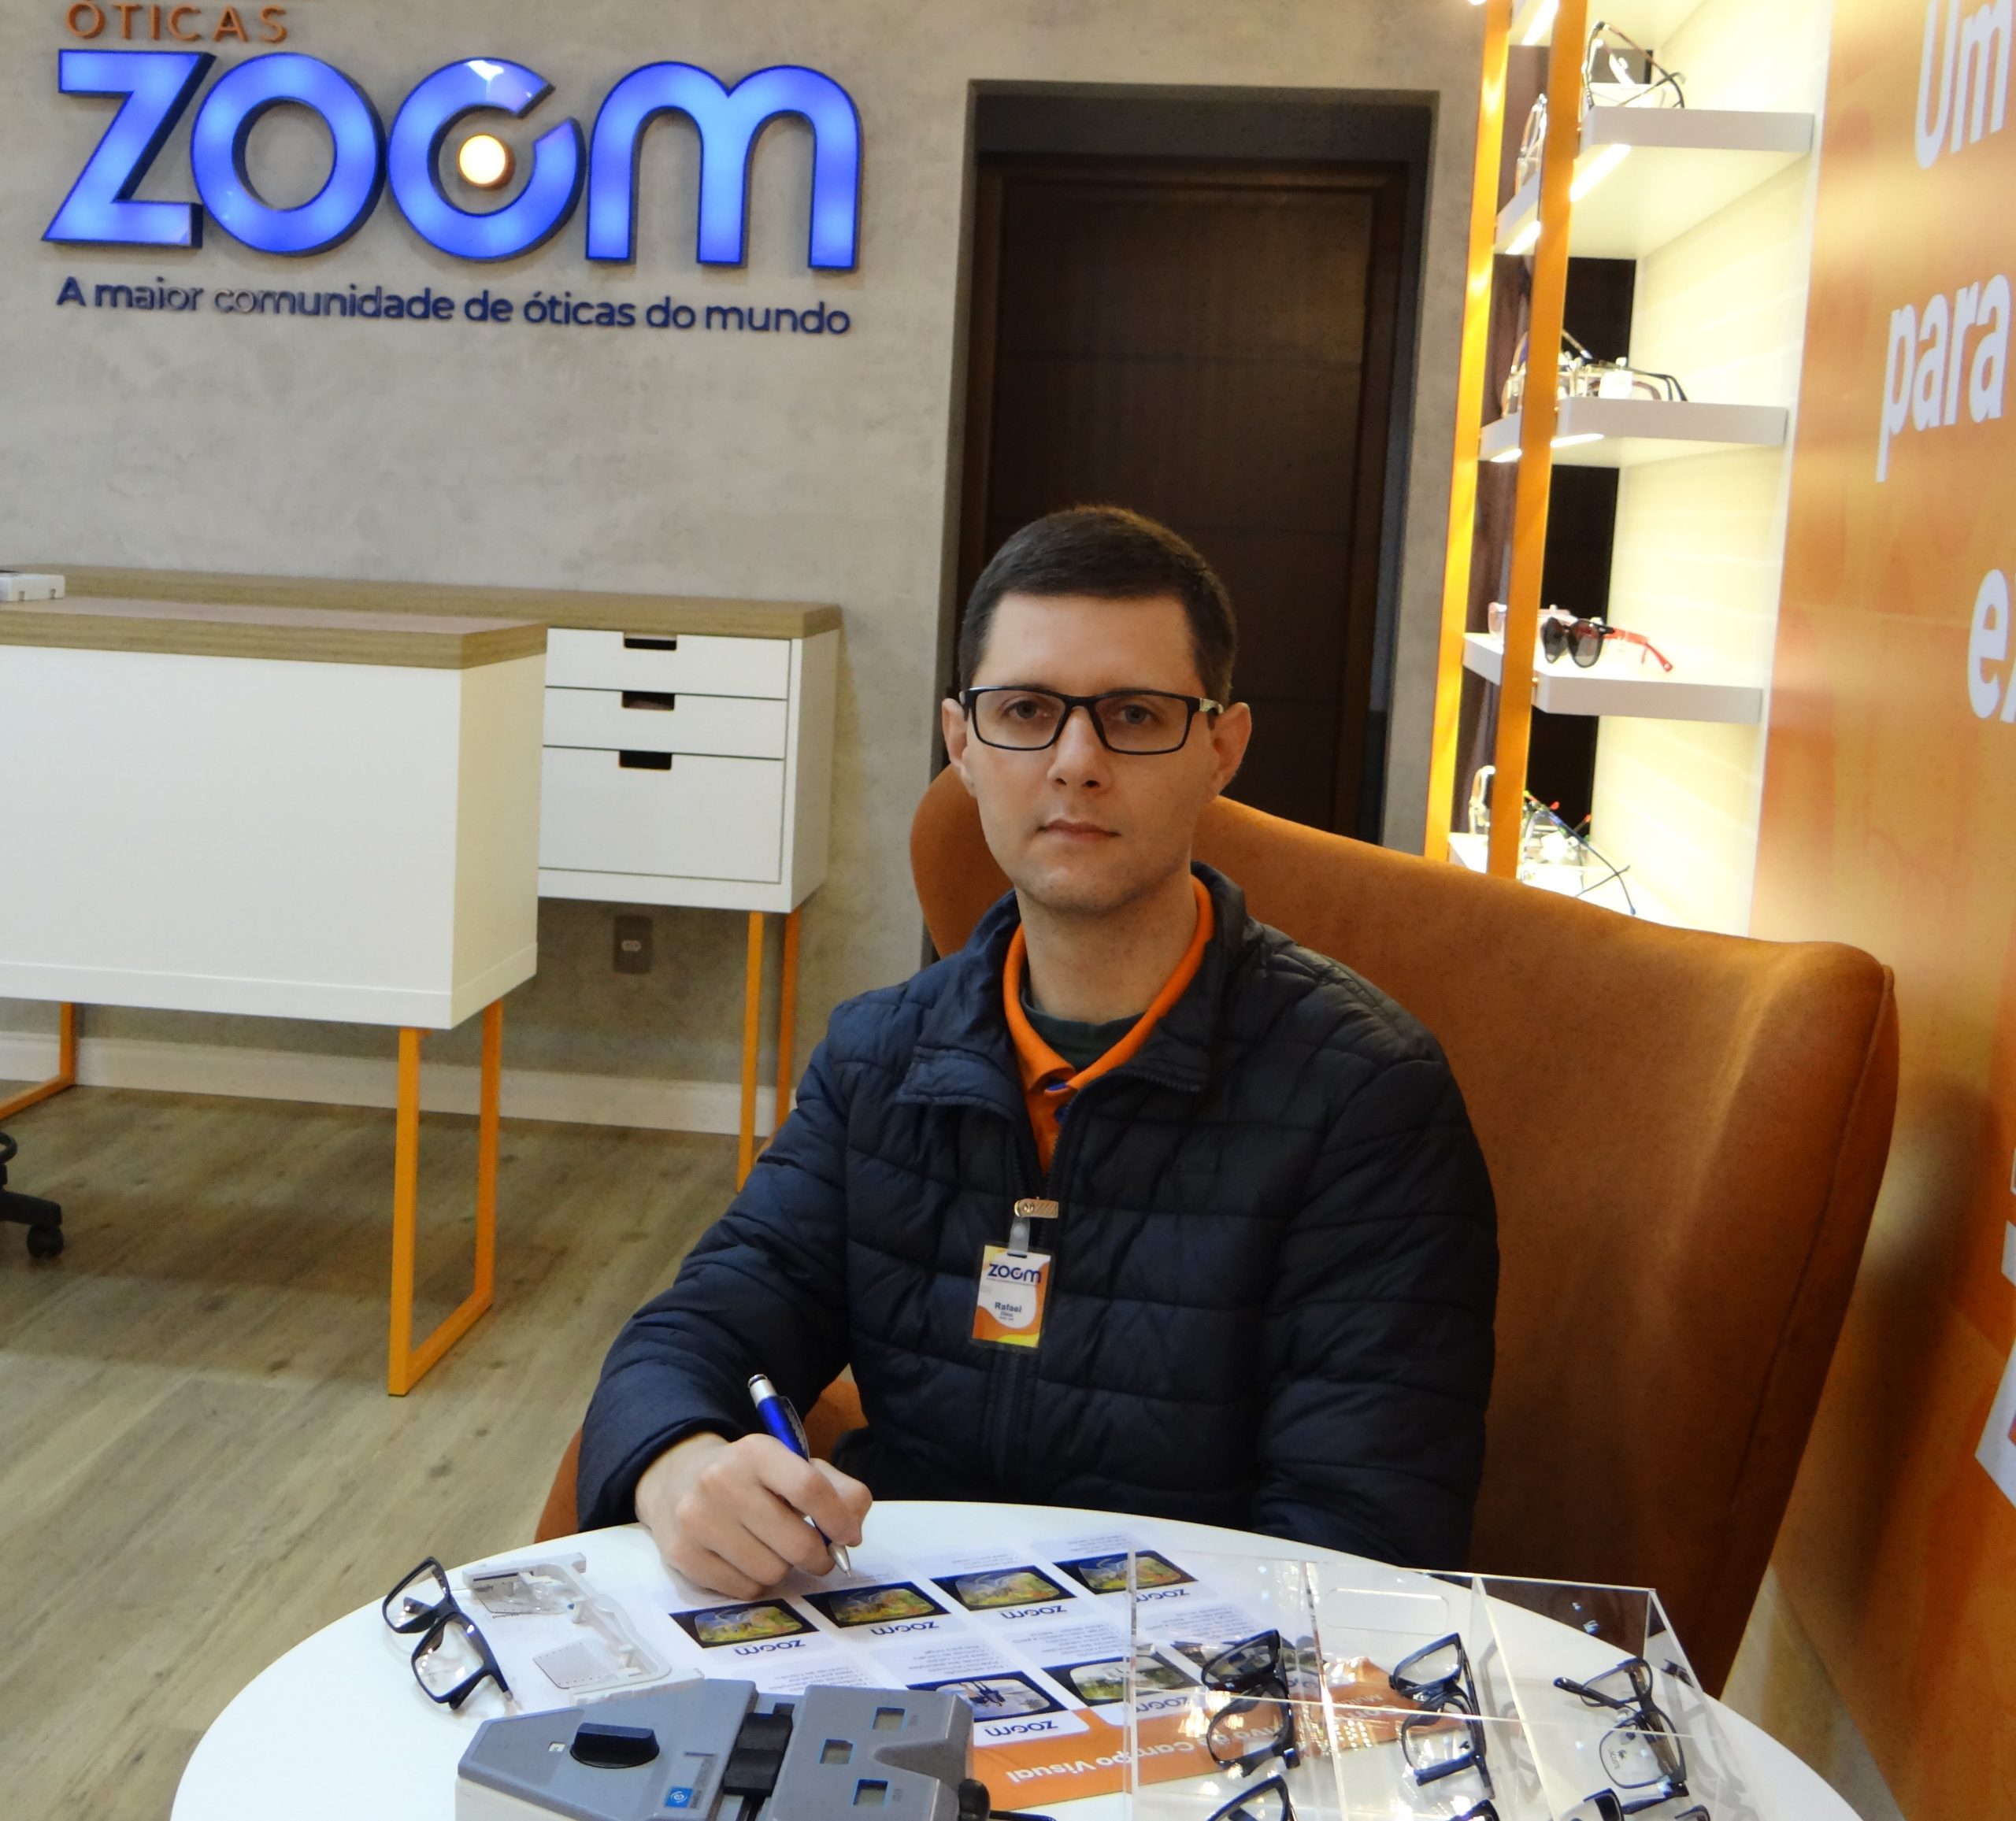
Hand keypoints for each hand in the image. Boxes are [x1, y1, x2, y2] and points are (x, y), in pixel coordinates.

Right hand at [635, 1431, 871, 1597]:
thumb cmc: (749, 1477)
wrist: (676, 1480)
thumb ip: (836, 1489)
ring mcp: (697, 1519)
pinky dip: (754, 1583)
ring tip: (771, 1550)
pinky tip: (745, 1560)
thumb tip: (852, 1531)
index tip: (848, 1536)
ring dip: (782, 1568)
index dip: (838, 1519)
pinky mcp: (681, 1554)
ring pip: (771, 1572)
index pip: (809, 1488)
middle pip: (795, 1542)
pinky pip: (742, 1590)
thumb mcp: (792, 1465)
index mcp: (756, 1451)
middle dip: (817, 1556)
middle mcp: (721, 1481)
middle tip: (817, 1555)